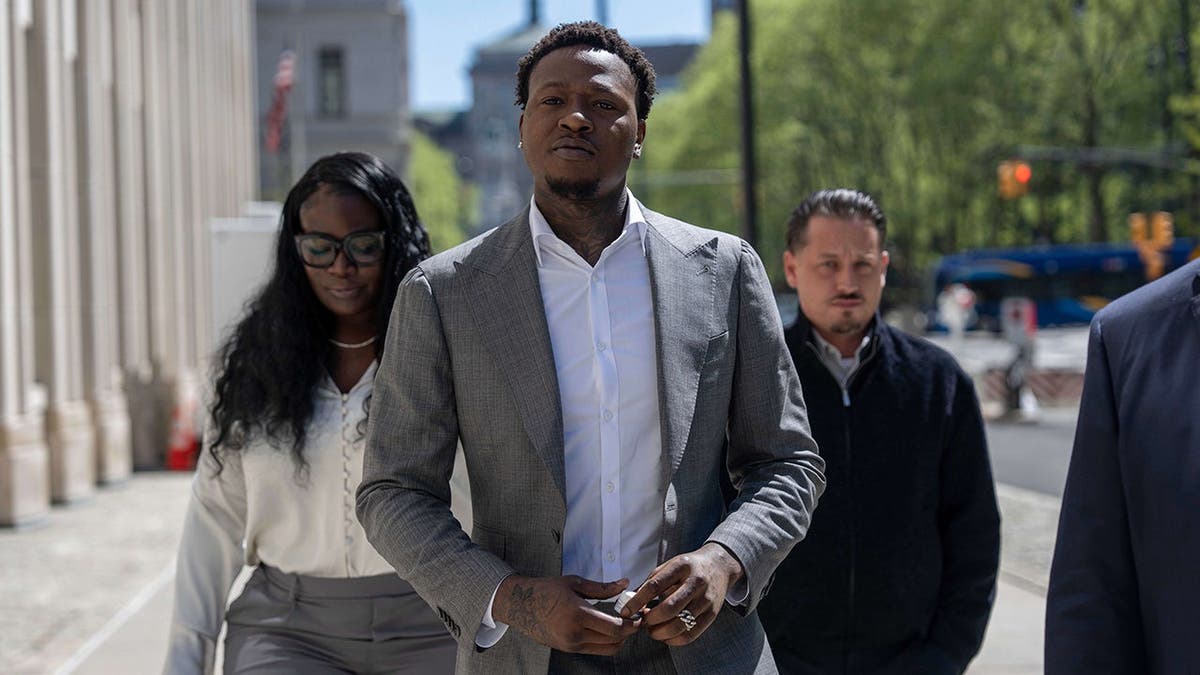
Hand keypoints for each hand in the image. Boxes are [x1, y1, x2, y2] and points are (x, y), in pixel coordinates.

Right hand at [493, 575, 641, 653]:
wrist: (519, 605)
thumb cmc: (546, 590)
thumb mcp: (575, 583)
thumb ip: (602, 587)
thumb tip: (625, 583)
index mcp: (577, 614)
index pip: (614, 628)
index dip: (631, 624)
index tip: (639, 616)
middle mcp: (574, 633)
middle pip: (614, 641)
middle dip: (629, 632)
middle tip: (635, 619)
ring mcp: (571, 644)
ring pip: (607, 649)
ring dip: (619, 639)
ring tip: (623, 624)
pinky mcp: (568, 649)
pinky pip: (595, 649)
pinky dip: (606, 641)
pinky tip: (607, 628)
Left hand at [618, 542, 743, 645]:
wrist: (719, 566)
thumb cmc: (688, 568)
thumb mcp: (669, 566)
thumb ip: (651, 582)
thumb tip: (630, 601)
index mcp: (681, 566)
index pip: (655, 585)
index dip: (637, 601)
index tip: (625, 611)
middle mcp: (696, 582)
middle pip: (669, 608)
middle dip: (651, 620)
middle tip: (643, 622)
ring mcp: (706, 599)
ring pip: (680, 624)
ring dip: (661, 632)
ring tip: (652, 630)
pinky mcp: (712, 614)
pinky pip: (691, 634)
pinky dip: (674, 640)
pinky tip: (666, 636)